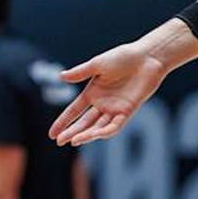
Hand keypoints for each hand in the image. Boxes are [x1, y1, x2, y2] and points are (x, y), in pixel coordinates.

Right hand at [48, 39, 171, 146]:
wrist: (146, 57)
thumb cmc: (123, 57)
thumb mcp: (97, 64)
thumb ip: (80, 72)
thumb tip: (60, 77)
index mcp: (92, 93)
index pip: (74, 110)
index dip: (63, 122)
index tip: (51, 134)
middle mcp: (102, 104)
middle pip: (84, 122)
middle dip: (72, 132)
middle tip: (60, 141)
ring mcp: (114, 109)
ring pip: (98, 127)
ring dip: (86, 134)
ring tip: (74, 141)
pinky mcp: (128, 111)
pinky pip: (115, 125)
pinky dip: (105, 131)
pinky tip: (96, 135)